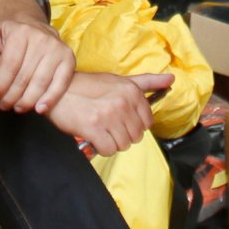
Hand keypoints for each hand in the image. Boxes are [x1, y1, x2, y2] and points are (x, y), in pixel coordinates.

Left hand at [0, 15, 74, 113]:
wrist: (38, 32)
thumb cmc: (14, 40)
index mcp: (22, 32)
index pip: (10, 64)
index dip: (1, 83)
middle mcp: (42, 38)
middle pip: (25, 76)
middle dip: (12, 95)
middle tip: (4, 106)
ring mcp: (57, 49)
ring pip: (41, 82)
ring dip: (28, 100)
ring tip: (18, 108)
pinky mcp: (69, 59)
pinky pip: (60, 83)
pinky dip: (50, 98)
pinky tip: (40, 109)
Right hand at [43, 71, 162, 157]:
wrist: (57, 91)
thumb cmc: (87, 87)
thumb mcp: (118, 80)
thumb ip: (147, 81)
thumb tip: (171, 79)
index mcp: (131, 91)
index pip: (147, 122)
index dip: (134, 125)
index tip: (120, 120)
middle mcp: (123, 102)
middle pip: (136, 136)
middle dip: (122, 134)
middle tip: (107, 124)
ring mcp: (109, 115)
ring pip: (123, 145)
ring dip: (111, 142)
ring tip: (100, 129)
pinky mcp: (94, 128)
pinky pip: (108, 150)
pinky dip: (101, 147)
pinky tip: (93, 136)